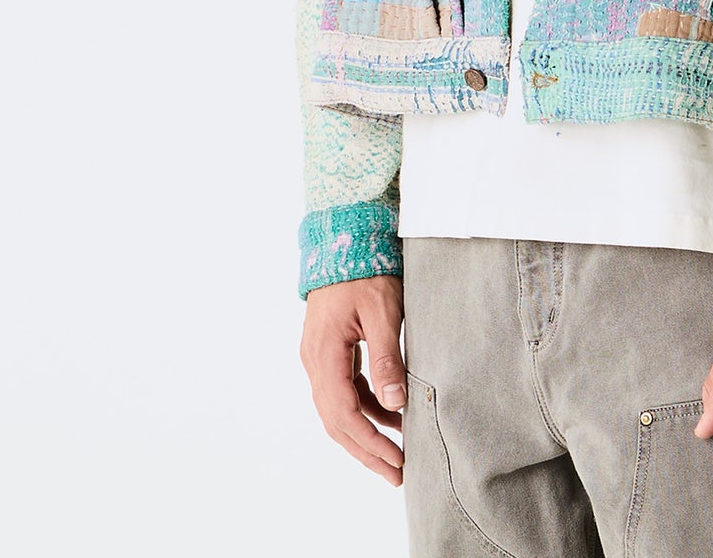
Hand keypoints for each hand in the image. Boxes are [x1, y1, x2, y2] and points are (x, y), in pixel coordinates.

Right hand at [300, 274, 407, 484]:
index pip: (344, 414)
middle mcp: (315, 362)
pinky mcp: (331, 352)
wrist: (343, 240)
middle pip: (337, 422)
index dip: (370, 442)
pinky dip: (366, 408)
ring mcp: (320, 358)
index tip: (396, 461)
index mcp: (324, 355)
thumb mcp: (382, 311)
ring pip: (339, 410)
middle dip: (367, 451)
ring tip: (397, 454)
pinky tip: (392, 414)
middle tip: (397, 474)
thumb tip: (396, 402)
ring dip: (366, 434)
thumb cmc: (364, 271)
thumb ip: (387, 357)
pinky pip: (345, 391)